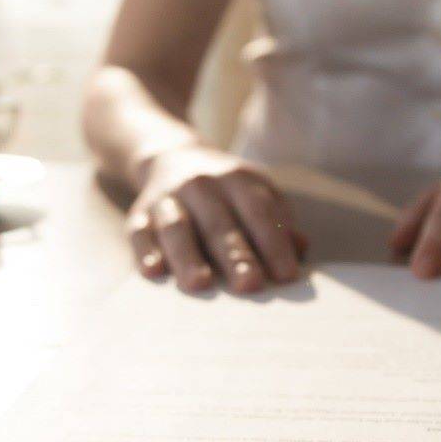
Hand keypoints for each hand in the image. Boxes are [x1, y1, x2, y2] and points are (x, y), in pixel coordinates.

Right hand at [127, 145, 308, 293]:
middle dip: (235, 255)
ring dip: (188, 256)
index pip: (258, 211)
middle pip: (220, 223)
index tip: (287, 275)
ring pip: (177, 227)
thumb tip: (301, 249)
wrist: (172, 157)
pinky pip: (140, 232)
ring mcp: (167, 198)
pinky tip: (154, 272)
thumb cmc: (227, 192)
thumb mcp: (256, 193)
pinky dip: (146, 252)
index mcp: (236, 179)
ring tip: (200, 284)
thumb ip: (278, 222)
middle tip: (250, 285)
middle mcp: (200, 185)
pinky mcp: (139, 214)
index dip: (273, 242)